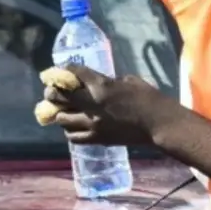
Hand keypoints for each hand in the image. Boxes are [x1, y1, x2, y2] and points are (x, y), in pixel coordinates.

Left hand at [45, 64, 177, 145]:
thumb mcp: (128, 80)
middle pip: (60, 97)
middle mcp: (92, 105)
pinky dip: (70, 130)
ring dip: (60, 112)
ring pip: (62, 119)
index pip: (74, 73)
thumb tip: (96, 82)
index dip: (66, 69)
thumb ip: (108, 81)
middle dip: (53, 92)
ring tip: (63, 110)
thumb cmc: (149, 98)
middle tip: (51, 90)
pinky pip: (73, 136)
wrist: (158, 124)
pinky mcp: (97, 139)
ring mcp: (93, 125)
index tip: (62, 70)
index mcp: (102, 86)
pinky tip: (74, 126)